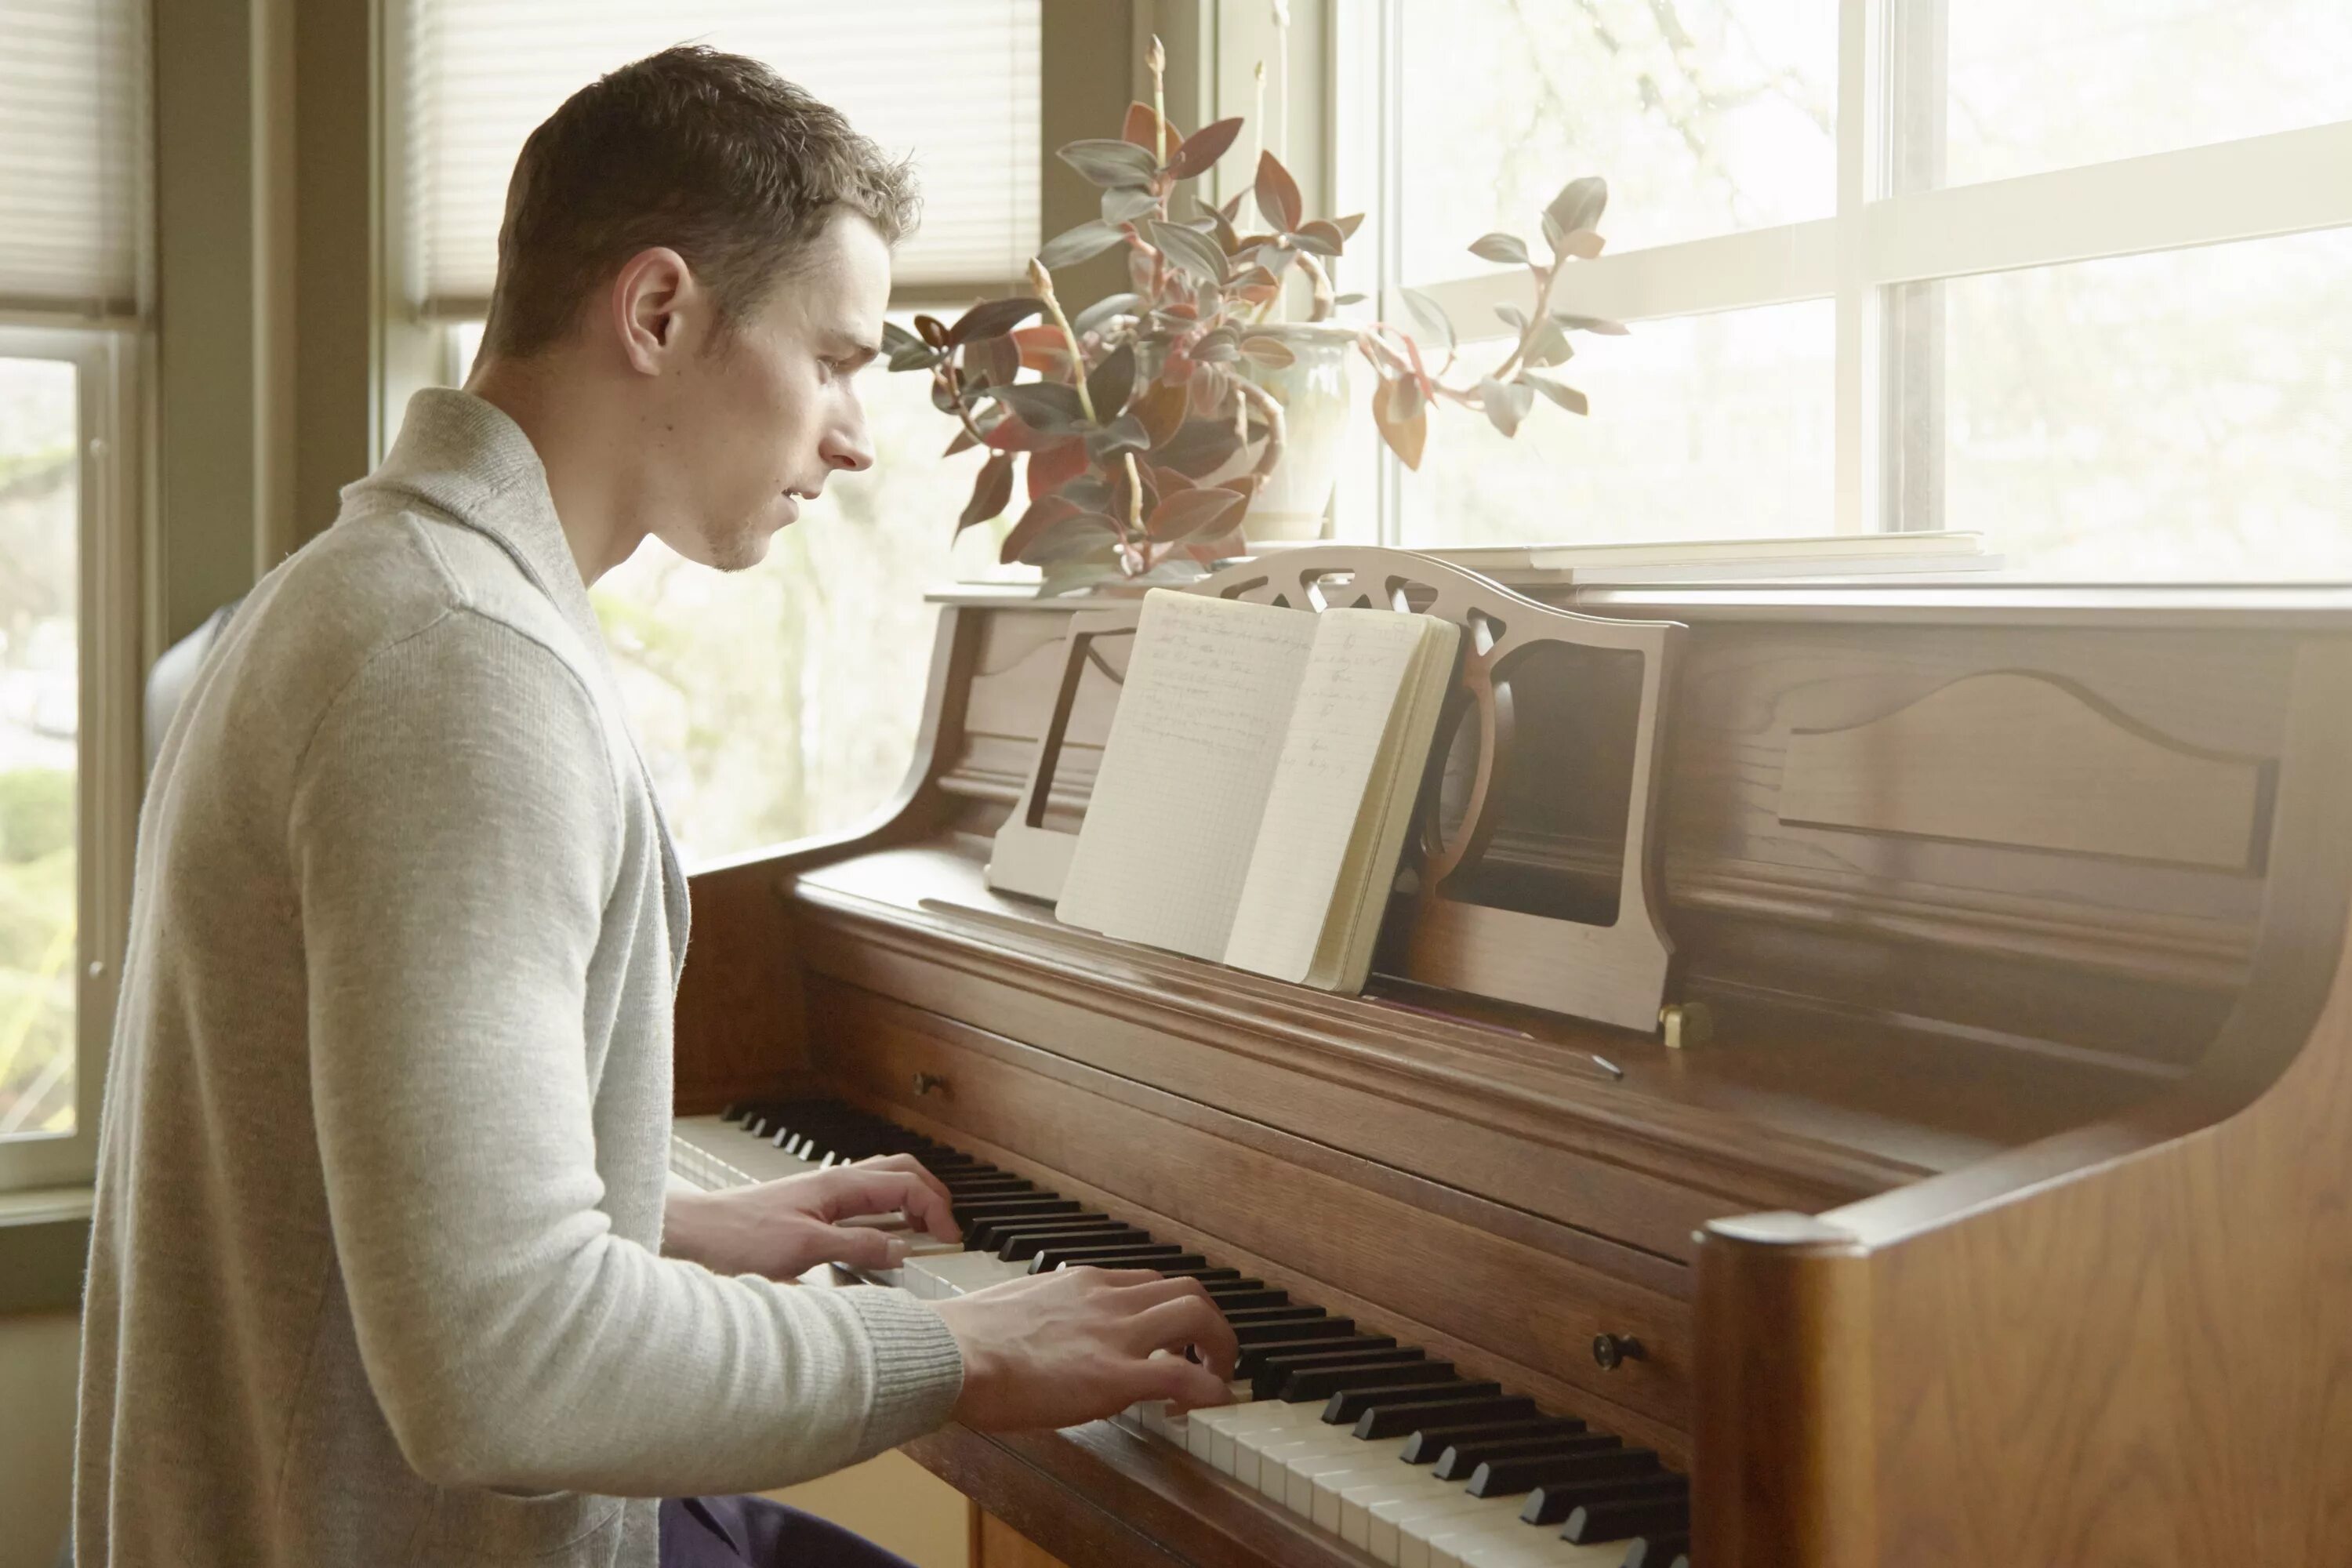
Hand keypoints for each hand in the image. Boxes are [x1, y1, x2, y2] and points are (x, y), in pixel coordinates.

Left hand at [663, 1154, 960, 1279]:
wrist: (693, 1236)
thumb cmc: (737, 1237)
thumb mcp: (805, 1250)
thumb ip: (857, 1247)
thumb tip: (901, 1250)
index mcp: (840, 1185)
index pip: (907, 1185)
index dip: (936, 1209)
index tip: (949, 1238)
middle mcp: (835, 1184)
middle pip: (902, 1173)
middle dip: (932, 1196)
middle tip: (946, 1229)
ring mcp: (823, 1195)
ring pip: (883, 1185)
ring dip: (910, 1204)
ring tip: (922, 1234)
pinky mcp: (812, 1211)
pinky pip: (862, 1205)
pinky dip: (885, 1218)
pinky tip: (881, 1242)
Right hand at [932, 1267, 1238, 1429]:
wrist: (950, 1353)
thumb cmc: (966, 1340)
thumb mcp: (1019, 1308)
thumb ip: (1050, 1315)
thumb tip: (1052, 1336)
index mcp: (1082, 1282)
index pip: (1148, 1282)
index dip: (1170, 1310)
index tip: (1173, 1338)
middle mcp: (1107, 1298)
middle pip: (1187, 1289)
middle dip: (1210, 1322)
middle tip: (1211, 1355)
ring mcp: (1114, 1334)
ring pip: (1197, 1315)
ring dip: (1220, 1347)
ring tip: (1216, 1378)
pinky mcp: (1115, 1375)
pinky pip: (1184, 1375)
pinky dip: (1211, 1388)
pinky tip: (1215, 1404)